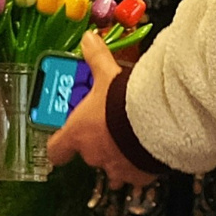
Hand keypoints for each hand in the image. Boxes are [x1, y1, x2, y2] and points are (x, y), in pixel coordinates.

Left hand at [48, 31, 153, 186]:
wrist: (159, 123)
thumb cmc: (124, 100)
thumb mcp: (107, 75)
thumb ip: (96, 58)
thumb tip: (87, 38)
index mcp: (78, 134)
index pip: (56, 150)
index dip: (59, 147)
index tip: (64, 143)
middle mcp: (93, 155)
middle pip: (88, 154)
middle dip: (98, 144)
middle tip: (110, 127)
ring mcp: (116, 169)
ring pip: (112, 169)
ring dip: (118, 158)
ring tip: (131, 142)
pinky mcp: (138, 177)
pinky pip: (135, 176)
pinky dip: (139, 167)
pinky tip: (148, 152)